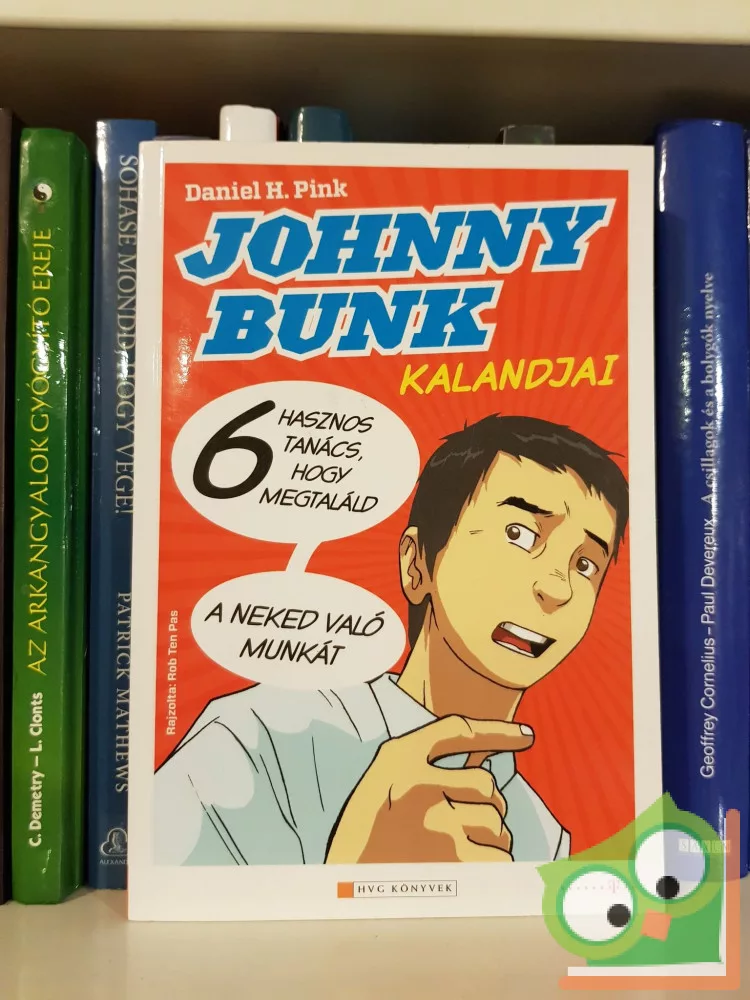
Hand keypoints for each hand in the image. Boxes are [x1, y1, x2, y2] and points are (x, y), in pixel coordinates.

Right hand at [325, 714, 533, 862]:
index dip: (497, 731)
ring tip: (458, 851)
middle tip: (461, 827)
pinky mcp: (452, 856)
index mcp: (398, 756)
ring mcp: (437, 817)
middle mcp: (419, 780)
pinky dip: (492, 864)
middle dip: (486, 805)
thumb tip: (487, 768)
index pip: (458, 730)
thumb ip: (424, 766)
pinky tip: (469, 869)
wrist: (342, 885)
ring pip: (496, 821)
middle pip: (487, 784)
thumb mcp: (382, 781)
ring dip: (490, 838)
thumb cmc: (365, 834)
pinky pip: (498, 854)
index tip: (526, 736)